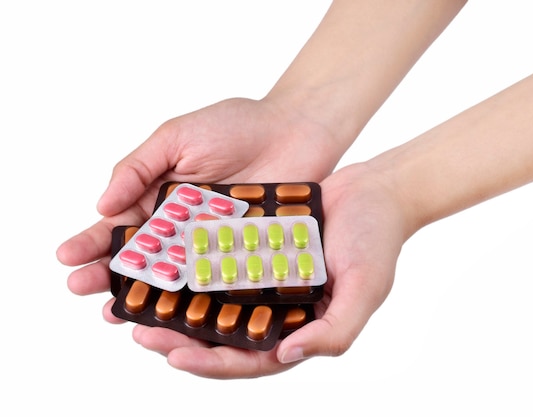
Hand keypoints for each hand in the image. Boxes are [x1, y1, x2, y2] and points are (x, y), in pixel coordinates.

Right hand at [56, 96, 342, 315]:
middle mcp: (183, 225)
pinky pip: (217, 279)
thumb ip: (139, 167)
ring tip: (114, 310)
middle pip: (142, 256)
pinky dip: (196, 298)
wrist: (297, 129)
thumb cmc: (236, 125)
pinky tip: (175, 312)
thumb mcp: (178, 136)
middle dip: (108, 271)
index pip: (120, 222)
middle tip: (80, 289)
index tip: (65, 257)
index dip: (92, 240)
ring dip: (145, 293)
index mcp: (162, 196)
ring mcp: (213, 243)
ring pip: (174, 275)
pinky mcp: (243, 254)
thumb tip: (101, 204)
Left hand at [131, 162, 406, 377]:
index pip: (248, 359)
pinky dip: (192, 265)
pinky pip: (217, 262)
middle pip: (219, 335)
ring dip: (176, 305)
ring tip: (139, 301)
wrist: (375, 190)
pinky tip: (165, 260)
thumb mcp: (365, 290)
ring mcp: (261, 278)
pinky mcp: (253, 249)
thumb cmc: (377, 242)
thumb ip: (334, 332)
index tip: (176, 356)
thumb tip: (286, 356)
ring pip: (211, 301)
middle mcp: (274, 308)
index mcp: (298, 328)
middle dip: (179, 339)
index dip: (211, 363)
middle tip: (141, 331)